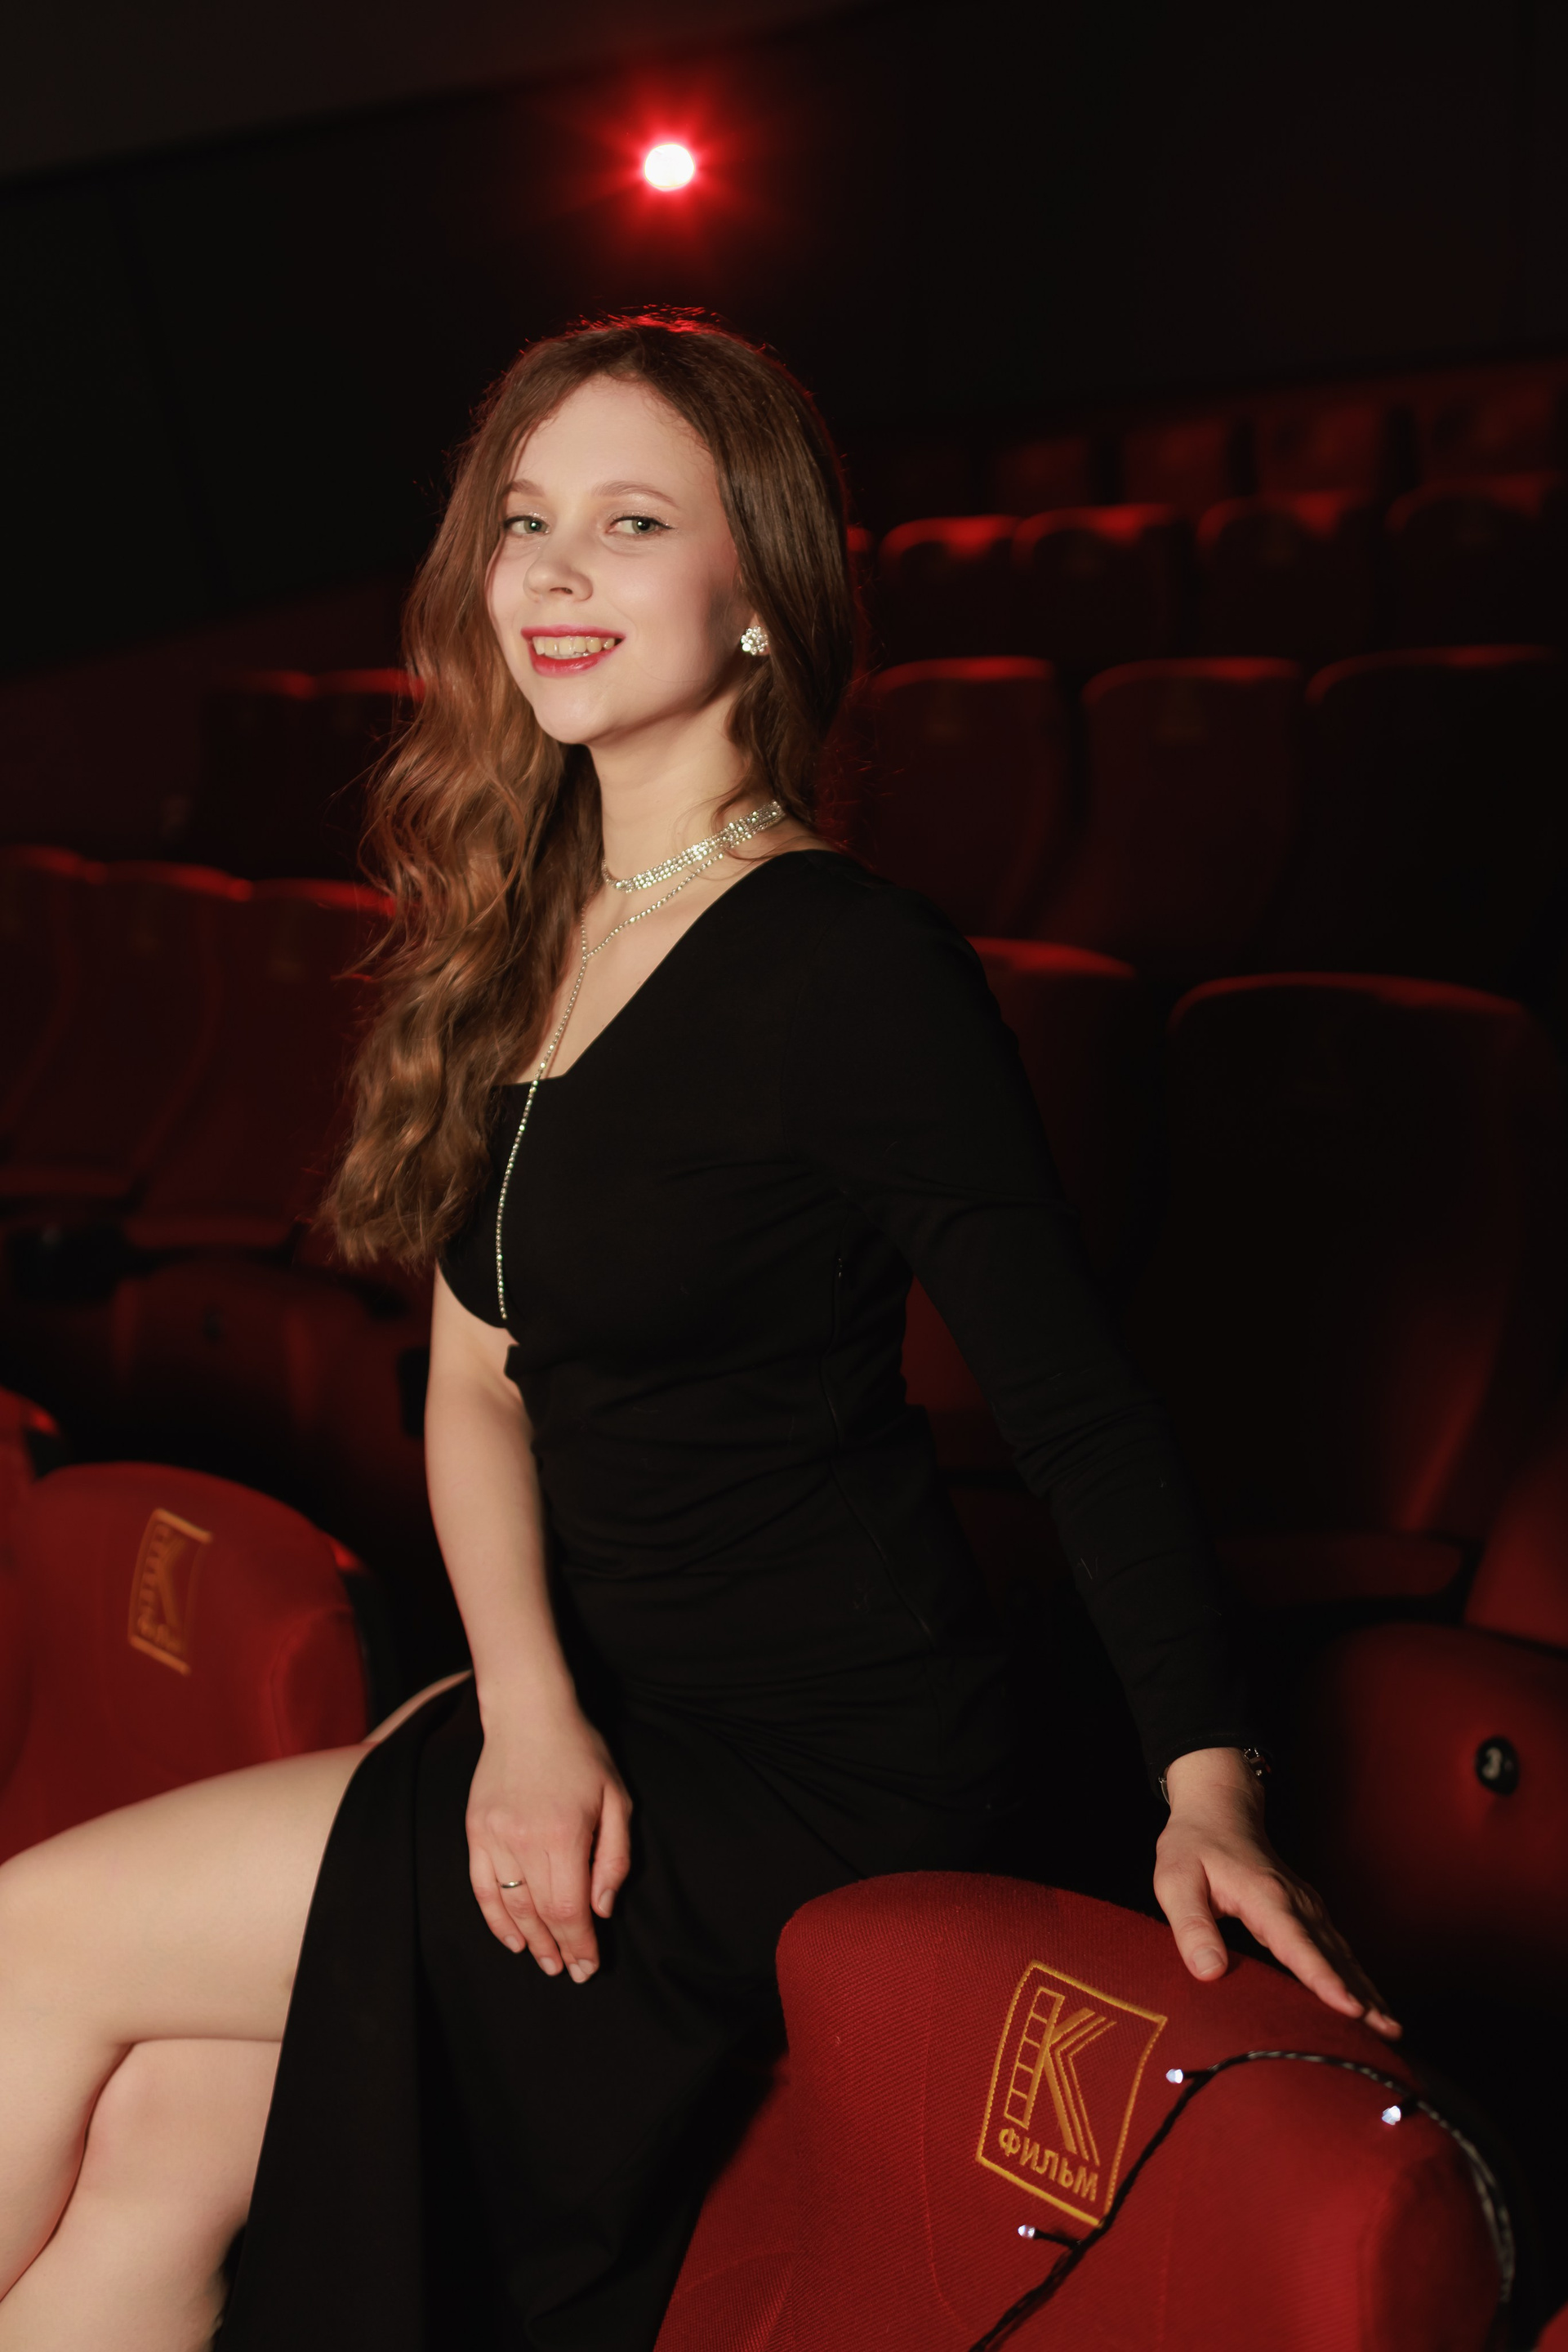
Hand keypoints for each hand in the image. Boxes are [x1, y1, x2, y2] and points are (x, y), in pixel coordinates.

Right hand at [465, 1697, 632, 1981]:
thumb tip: (602, 1909)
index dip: (580, 1943)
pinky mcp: (475, 1832)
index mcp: (563, 1834)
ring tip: (547, 1962)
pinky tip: (514, 1940)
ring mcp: (493, 1837)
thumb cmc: (581, 1753)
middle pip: (541, 1914)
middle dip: (560, 1948)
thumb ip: (614, 1857)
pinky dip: (496, 1920)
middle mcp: (524, 1840)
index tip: (589, 1965)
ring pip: (511, 1907)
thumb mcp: (616, 1799)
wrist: (529, 1713)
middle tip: (572, 1971)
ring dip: (531, 1941)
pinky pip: (482, 1888)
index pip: (569, 1909)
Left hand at [1154, 1747, 1399, 2039]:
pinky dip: (1358, 1978)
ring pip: (1343, 1955)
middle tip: (1389, 2034)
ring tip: (1391, 2030)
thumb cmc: (1194, 1846)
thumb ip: (1191, 1926)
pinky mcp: (1310, 1915)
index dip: (1324, 1979)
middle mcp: (1297, 1903)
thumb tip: (1209, 1973)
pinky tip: (1371, 2005)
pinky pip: (1338, 1951)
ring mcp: (1308, 1907)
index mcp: (1266, 1897)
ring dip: (1368, 1991)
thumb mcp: (1174, 1880)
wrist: (1220, 1810)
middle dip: (1362, 1996)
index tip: (1352, 2009)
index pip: (1299, 1945)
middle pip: (1334, 1955)